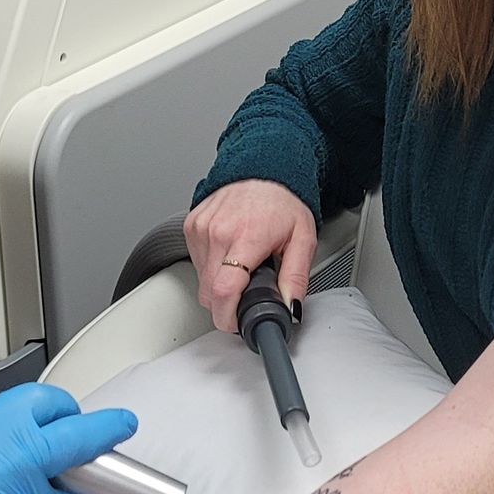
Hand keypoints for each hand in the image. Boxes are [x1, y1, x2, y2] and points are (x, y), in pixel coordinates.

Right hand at [184, 180, 317, 332]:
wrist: (263, 169)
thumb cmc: (283, 201)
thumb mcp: (303, 239)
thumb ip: (296, 277)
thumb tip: (290, 307)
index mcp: (247, 237)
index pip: (224, 290)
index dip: (227, 317)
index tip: (235, 323)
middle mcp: (218, 232)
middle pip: (209, 293)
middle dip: (227, 304)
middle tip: (248, 294)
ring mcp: (200, 228)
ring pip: (201, 280)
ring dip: (220, 284)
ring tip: (242, 264)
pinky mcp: (190, 226)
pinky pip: (195, 263)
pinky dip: (211, 266)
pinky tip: (229, 252)